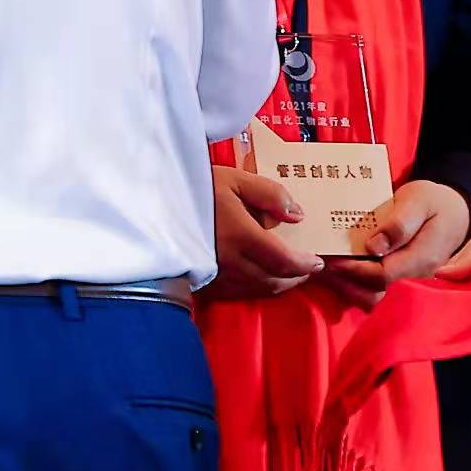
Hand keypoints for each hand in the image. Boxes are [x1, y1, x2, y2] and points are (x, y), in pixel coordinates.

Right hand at [204, 166, 320, 300]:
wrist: (153, 203)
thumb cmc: (196, 188)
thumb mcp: (236, 179)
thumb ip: (270, 195)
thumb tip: (297, 215)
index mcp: (242, 235)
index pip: (284, 261)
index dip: (305, 265)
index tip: (317, 261)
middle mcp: (231, 260)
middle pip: (274, 280)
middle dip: (296, 277)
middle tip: (306, 268)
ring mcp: (215, 273)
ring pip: (257, 289)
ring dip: (278, 284)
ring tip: (287, 274)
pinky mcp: (202, 279)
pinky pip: (236, 292)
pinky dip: (255, 288)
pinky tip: (258, 277)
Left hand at [315, 180, 470, 306]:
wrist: (455, 212)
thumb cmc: (434, 202)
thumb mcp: (419, 200)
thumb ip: (399, 224)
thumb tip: (373, 247)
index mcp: (422, 258)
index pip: (382, 276)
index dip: (352, 269)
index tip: (330, 257)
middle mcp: (417, 278)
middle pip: (375, 293)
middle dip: (344, 281)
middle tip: (321, 264)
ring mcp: (411, 283)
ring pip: (374, 299)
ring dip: (348, 286)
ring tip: (327, 268)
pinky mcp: (402, 282)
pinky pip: (376, 292)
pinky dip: (355, 285)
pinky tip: (340, 270)